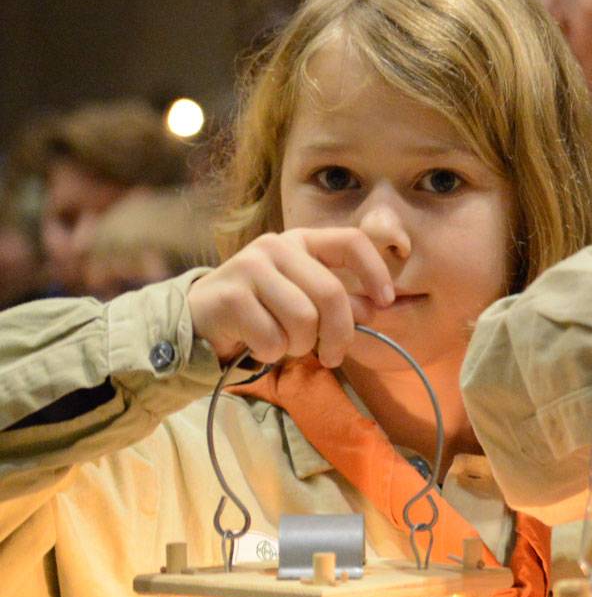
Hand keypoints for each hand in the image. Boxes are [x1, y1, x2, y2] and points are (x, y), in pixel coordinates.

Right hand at [189, 229, 394, 367]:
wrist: (200, 323)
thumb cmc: (263, 312)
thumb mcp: (306, 301)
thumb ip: (341, 302)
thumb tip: (375, 309)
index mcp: (301, 241)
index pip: (351, 241)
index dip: (375, 271)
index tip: (386, 301)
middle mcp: (275, 246)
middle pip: (331, 293)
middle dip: (339, 334)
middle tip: (332, 356)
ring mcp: (249, 267)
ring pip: (303, 319)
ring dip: (301, 346)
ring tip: (286, 345)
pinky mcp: (229, 297)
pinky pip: (272, 339)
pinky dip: (272, 353)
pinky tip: (258, 346)